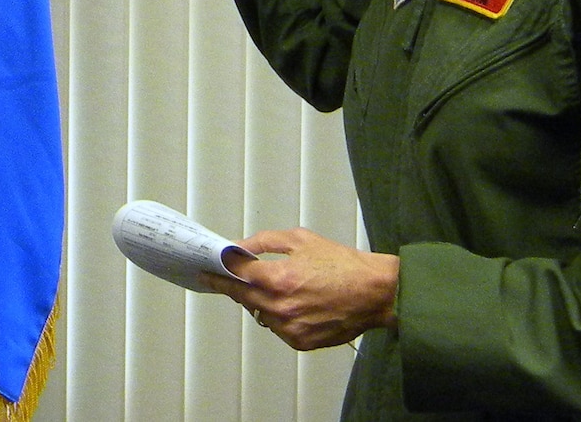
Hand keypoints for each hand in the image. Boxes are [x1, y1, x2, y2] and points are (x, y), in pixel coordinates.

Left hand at [202, 226, 397, 351]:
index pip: (234, 275)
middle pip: (241, 297)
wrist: (375, 293)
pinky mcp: (300, 341)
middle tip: (221, 279)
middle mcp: (279, 306)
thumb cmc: (341, 263)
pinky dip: (278, 316)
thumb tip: (238, 248)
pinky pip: (277, 328)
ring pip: (259, 313)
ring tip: (273, 288)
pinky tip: (292, 304)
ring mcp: (289, 327)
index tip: (206, 270)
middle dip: (231, 286)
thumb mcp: (300, 240)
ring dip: (258, 301)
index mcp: (277, 278)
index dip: (217, 271)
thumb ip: (263, 242)